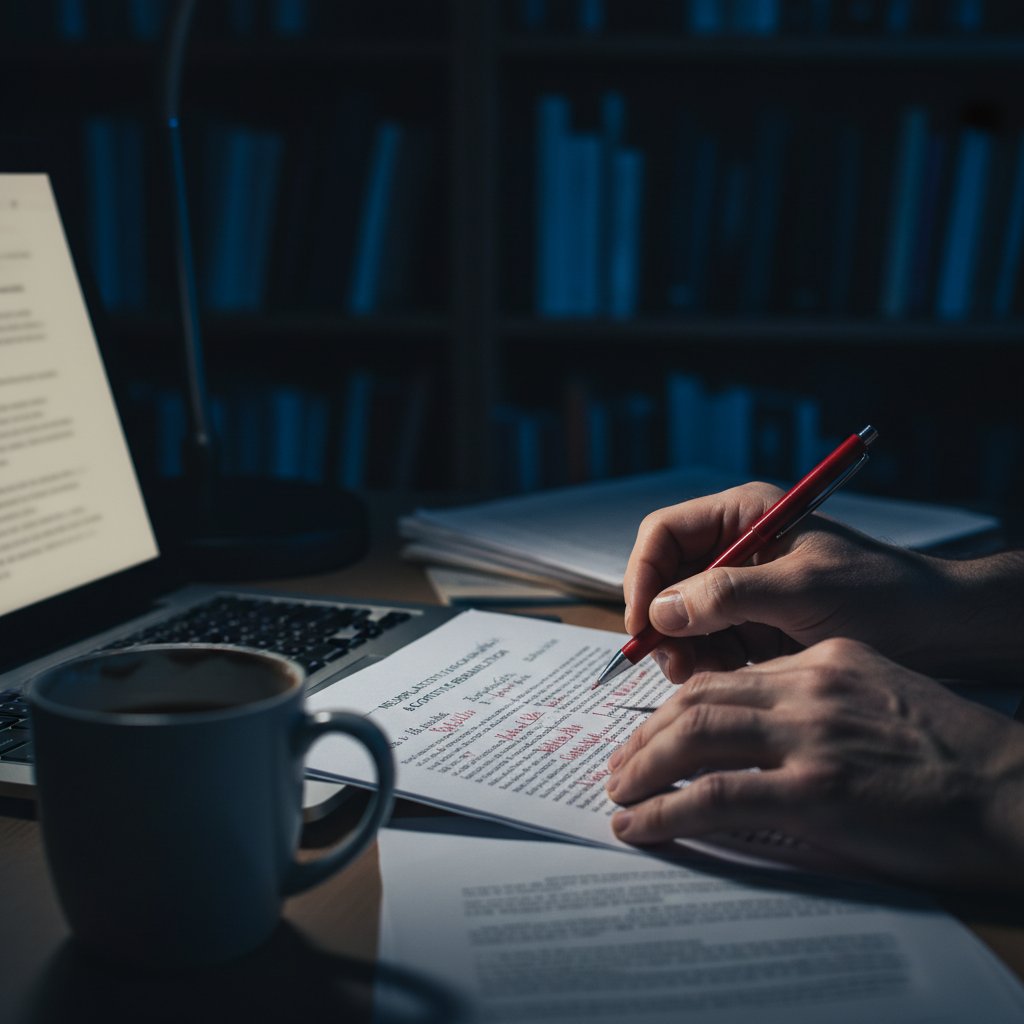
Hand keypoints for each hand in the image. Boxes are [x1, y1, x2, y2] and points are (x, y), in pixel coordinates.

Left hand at [605, 638, 1023, 887]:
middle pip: (698, 700)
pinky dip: (665, 811)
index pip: (728, 678)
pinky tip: (640, 826)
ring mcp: (809, 737)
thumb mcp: (883, 695)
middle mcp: (809, 688)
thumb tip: (764, 727)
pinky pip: (715, 797)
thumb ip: (820, 700)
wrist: (1015, 791)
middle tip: (620, 765)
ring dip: (643, 766)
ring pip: (693, 736)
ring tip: (618, 792)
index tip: (655, 732)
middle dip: (647, 734)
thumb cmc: (957, 754)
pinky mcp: (814, 792)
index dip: (679, 707)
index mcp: (825, 662)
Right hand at [624, 482, 1021, 684]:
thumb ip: (727, 595)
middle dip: (663, 621)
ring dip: (684, 647)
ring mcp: (744, 586)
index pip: (663, 533)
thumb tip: (660, 611)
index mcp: (743, 515)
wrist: (938, 630)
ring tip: (703, 674)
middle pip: (666, 578)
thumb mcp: (801, 590)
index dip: (642, 576)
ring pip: (682, 615)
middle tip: (673, 663)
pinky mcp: (754, 621)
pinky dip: (708, 662)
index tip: (642, 624)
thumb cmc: (880, 595)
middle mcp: (736, 546)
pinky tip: (729, 675)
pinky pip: (709, 641)